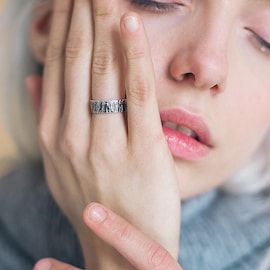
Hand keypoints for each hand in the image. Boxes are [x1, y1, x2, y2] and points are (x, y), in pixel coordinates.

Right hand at [27, 0, 179, 267]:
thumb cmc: (96, 204)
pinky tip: (132, 22)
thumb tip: (36, 79)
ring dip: (105, 22)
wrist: (117, 252)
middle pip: (79, 60)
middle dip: (83, 14)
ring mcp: (107, 143)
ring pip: (104, 69)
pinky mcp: (143, 150)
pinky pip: (136, 93)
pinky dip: (134, 54)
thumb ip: (49, 120)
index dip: (65, 27)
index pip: (60, 67)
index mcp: (57, 136)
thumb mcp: (62, 167)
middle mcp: (75, 135)